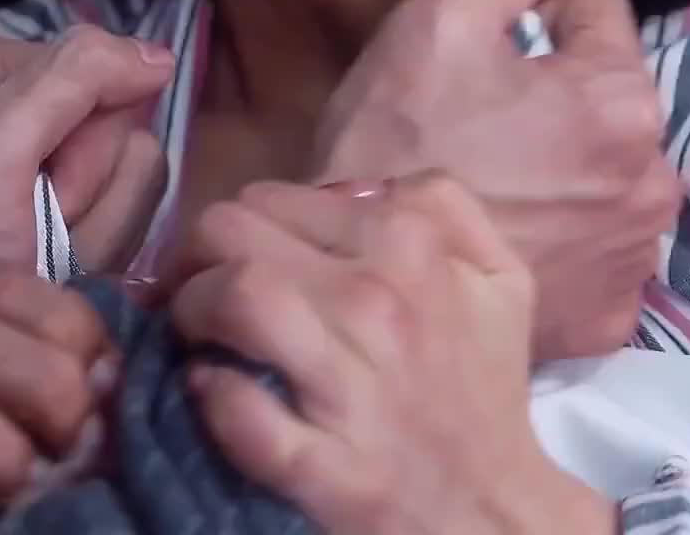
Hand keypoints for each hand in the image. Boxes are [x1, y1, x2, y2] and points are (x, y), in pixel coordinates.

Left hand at [0, 23, 172, 385]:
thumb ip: (70, 79)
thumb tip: (160, 57)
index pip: (104, 70)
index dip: (81, 142)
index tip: (24, 188)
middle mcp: (28, 95)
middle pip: (124, 125)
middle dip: (85, 190)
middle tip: (24, 231)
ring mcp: (58, 153)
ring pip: (139, 173)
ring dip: (94, 228)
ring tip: (32, 254)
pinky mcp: (82, 204)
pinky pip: (136, 214)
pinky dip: (100, 252)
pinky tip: (50, 269)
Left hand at [172, 176, 614, 534]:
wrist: (493, 509)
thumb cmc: (483, 385)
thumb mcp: (497, 275)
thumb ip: (444, 204)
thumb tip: (355, 187)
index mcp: (408, 245)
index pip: (272, 198)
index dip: (240, 223)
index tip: (234, 254)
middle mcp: (373, 301)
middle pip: (233, 232)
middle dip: (198, 255)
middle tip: (197, 285)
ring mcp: (347, 385)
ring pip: (234, 299)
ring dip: (192, 311)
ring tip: (196, 333)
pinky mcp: (324, 467)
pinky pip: (241, 412)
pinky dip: (214, 397)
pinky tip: (211, 392)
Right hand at [311, 0, 679, 359]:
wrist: (365, 283)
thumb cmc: (398, 139)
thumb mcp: (440, 14)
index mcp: (623, 100)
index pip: (598, 7)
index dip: (536, 15)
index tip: (485, 54)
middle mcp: (654, 181)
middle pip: (608, 91)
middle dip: (559, 92)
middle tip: (481, 120)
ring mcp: (635, 258)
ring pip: (608, 165)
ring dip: (567, 162)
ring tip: (494, 182)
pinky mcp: (611, 316)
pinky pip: (598, 243)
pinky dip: (564, 234)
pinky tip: (511, 234)